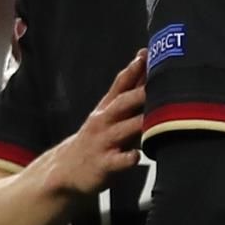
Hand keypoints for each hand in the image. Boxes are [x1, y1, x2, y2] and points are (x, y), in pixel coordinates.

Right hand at [47, 50, 146, 197]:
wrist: (64, 169)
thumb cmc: (97, 137)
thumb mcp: (108, 113)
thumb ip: (128, 92)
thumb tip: (146, 65)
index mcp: (107, 108)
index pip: (120, 85)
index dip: (133, 69)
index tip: (147, 54)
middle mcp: (104, 122)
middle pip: (122, 104)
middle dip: (139, 93)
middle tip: (160, 84)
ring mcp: (102, 143)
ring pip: (121, 130)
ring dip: (137, 123)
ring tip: (155, 117)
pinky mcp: (102, 165)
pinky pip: (116, 161)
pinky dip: (126, 158)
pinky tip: (136, 156)